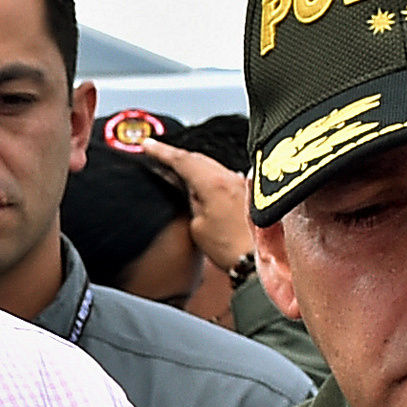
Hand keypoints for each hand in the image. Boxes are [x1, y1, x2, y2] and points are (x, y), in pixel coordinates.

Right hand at [114, 138, 256, 286]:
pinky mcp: (250, 192)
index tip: (148, 145)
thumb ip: (191, 200)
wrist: (258, 261)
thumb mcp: (198, 227)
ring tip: (178, 173)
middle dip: (178, 157)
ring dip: (195, 168)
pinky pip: (224, 176)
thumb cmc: (231, 250)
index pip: (182, 160)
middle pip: (198, 159)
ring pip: (212, 166)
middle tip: (159, 156)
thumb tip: (190, 188)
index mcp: (215, 183)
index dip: (161, 151)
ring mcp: (243, 183)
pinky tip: (204, 185)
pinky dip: (210, 177)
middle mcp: (231, 177)